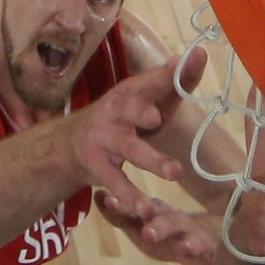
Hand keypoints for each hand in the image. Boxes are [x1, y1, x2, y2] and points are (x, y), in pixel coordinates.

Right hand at [71, 50, 206, 221]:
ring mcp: (104, 139)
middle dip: (140, 112)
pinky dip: (131, 196)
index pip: (149, 81)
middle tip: (157, 118)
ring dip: (151, 160)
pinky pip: (116, 182)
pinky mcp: (97, 166)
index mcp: (129, 93)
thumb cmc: (121, 118)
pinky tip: (145, 209)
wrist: (69, 143)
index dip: (165, 74)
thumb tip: (195, 54)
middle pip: (128, 110)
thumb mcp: (144, 99)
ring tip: (174, 171)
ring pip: (129, 149)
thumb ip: (172, 82)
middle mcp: (114, 112)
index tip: (183, 63)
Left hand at [96, 192, 216, 264]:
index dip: (121, 206)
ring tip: (149, 234)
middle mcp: (172, 217)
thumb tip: (97, 194)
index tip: (105, 199)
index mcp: (156, 212)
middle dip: (143, 215)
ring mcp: (190, 232)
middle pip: (159, 214)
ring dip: (163, 229)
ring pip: (177, 226)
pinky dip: (195, 248)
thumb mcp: (141, 229)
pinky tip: (187, 250)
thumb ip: (121, 216)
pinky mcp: (205, 248)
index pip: (137, 207)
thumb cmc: (168, 237)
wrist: (207, 252)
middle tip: (128, 219)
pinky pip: (202, 248)